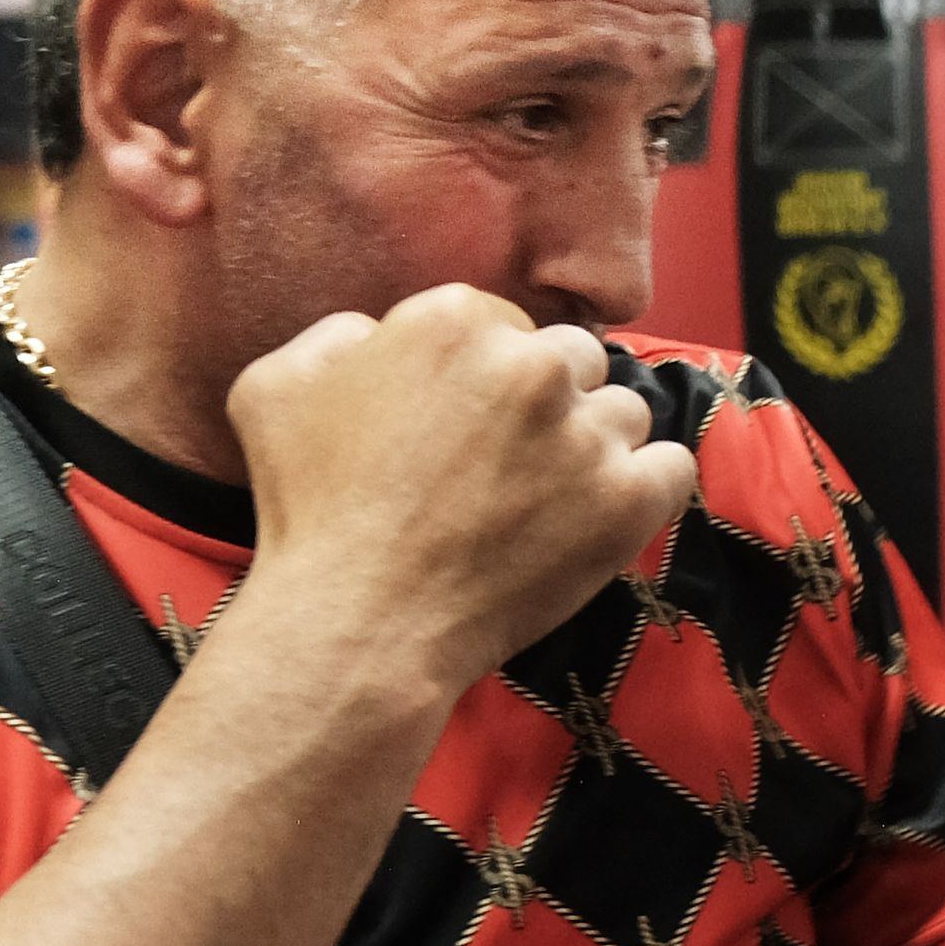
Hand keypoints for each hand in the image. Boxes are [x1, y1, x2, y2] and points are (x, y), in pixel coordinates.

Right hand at [231, 286, 698, 701]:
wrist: (358, 624)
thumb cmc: (307, 512)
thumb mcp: (273, 390)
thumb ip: (337, 338)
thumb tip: (378, 333)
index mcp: (452, 321)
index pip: (502, 324)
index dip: (484, 376)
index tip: (465, 426)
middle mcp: (529, 364)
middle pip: (570, 360)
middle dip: (545, 404)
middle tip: (505, 467)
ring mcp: (584, 433)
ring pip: (623, 414)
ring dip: (593, 448)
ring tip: (542, 504)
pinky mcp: (627, 500)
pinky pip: (671, 469)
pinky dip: (645, 490)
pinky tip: (602, 515)